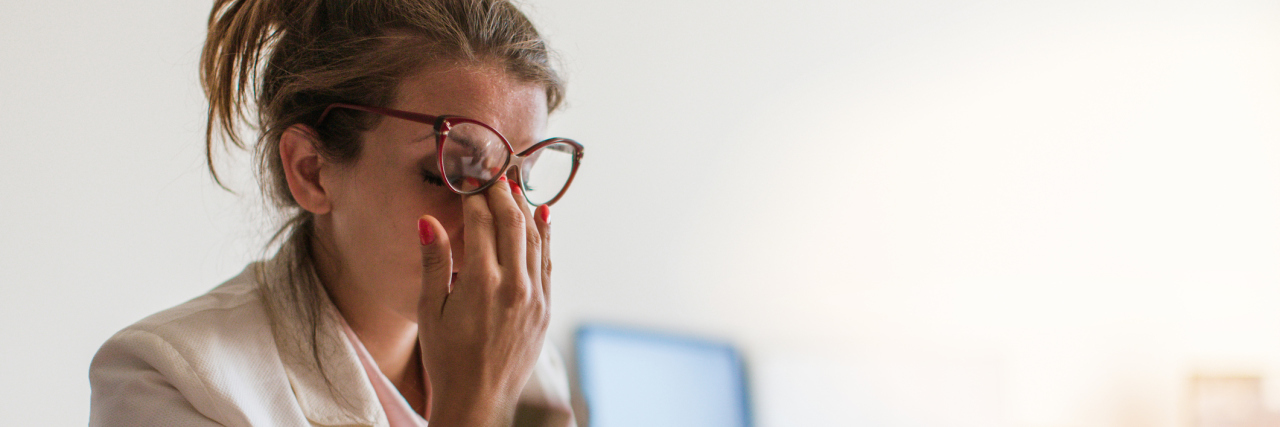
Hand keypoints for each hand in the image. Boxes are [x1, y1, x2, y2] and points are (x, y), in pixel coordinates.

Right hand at [416, 176, 551, 426]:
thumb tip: (427, 220)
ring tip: (515, 188)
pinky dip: (545, 235)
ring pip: (535, 239)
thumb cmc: (446, 357)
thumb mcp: (429, 309)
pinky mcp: (545, 308)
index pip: (482, 223)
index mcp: (481, 283)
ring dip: (525, 210)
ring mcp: (534, 297)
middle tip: (493, 175)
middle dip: (503, 195)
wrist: (479, 400)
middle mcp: (514, 286)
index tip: (470, 178)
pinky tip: (543, 217)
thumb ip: (433, 261)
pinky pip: (547, 261)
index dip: (475, 196)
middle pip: (513, 224)